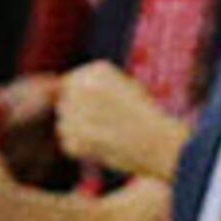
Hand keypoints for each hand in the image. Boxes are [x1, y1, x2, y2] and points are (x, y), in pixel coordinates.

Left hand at [53, 61, 184, 180]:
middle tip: (109, 127)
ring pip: (64, 124)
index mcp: (96, 71)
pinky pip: (69, 143)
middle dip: (81, 117)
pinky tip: (105, 149)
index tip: (106, 112)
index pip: (70, 83)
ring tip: (109, 137)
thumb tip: (56, 89)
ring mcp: (77, 112)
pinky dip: (82, 150)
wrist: (165, 146)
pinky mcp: (75, 137)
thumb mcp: (122, 88)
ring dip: (80, 133)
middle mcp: (82, 87)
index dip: (85, 102)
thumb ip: (91, 87)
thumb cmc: (148, 119)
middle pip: (65, 103)